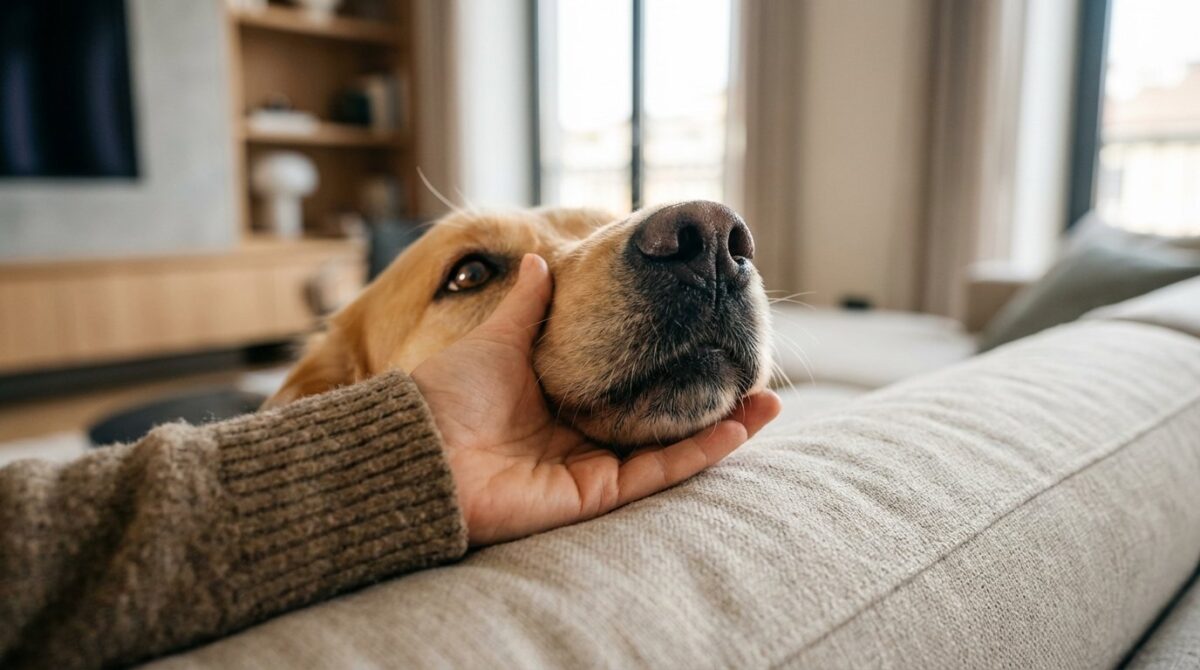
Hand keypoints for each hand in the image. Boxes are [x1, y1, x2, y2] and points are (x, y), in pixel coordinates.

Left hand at [412, 254, 780, 545]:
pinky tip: (740, 428)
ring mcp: (591, 469)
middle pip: (660, 420)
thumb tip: (542, 257)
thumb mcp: (498, 337)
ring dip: (723, 429)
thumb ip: (528, 304)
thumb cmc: (450, 393)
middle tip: (755, 374)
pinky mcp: (595, 495)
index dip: (671, 366)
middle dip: (710, 402)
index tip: (709, 339)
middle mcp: (580, 437)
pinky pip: (658, 473)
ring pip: (672, 449)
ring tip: (770, 403)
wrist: (423, 446)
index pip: (630, 385)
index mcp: (559, 400)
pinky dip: (700, 453)